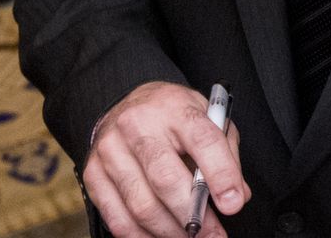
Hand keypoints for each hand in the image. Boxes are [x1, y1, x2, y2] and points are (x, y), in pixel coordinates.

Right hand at [83, 81, 245, 237]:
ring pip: (141, 203)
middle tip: (212, 234)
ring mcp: (111, 150)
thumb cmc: (174, 117)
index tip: (233, 203)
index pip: (203, 140)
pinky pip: (116, 216)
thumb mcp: (208, 118)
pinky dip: (140, 236)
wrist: (128, 105)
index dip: (221, 175)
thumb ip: (227, 154)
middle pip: (166, 178)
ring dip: (169, 231)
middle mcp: (138, 126)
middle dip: (193, 214)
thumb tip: (237, 195)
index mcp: (175, 108)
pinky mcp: (93, 174)